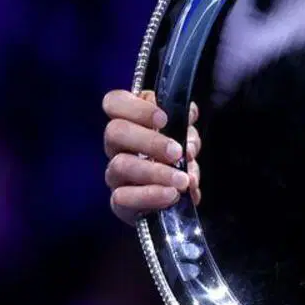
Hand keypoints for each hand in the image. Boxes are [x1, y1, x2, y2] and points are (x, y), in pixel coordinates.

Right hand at [103, 89, 201, 222]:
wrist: (173, 201)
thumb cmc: (176, 159)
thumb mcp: (184, 137)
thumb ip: (184, 123)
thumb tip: (189, 115)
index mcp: (131, 122)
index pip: (114, 102)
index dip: (135, 107)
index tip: (163, 119)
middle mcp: (117, 146)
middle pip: (115, 131)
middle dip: (150, 141)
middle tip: (177, 152)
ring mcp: (115, 174)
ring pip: (120, 165)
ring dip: (156, 172)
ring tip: (183, 180)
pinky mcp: (119, 202)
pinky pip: (122, 198)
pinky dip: (152, 196)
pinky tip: (173, 195)